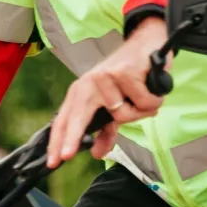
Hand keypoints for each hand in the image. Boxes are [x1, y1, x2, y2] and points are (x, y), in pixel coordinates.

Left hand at [47, 18, 169, 167]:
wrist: (145, 45)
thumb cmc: (127, 78)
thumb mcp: (113, 107)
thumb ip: (105, 131)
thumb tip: (97, 153)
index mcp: (80, 93)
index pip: (64, 120)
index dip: (58, 142)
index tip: (53, 161)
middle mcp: (88, 84)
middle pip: (77, 117)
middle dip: (72, 137)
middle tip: (66, 155)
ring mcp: (106, 78)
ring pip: (123, 116)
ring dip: (140, 112)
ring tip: (142, 97)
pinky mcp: (125, 73)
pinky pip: (143, 104)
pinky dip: (152, 101)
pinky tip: (150, 87)